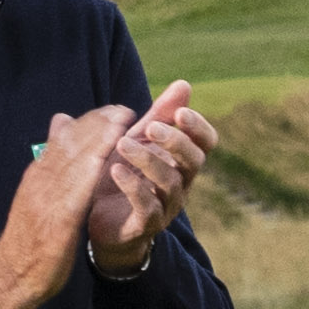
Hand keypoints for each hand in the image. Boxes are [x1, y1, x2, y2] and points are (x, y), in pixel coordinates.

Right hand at [0, 108, 133, 308]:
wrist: (11, 274)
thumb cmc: (29, 238)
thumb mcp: (37, 196)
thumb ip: (49, 166)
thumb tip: (59, 124)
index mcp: (38, 174)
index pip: (65, 138)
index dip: (91, 122)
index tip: (113, 112)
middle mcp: (41, 179)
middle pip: (71, 142)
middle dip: (99, 123)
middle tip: (124, 109)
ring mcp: (47, 197)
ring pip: (74, 158)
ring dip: (99, 137)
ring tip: (122, 121)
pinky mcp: (57, 218)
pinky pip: (76, 188)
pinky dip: (92, 168)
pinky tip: (108, 156)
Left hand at [86, 89, 216, 273]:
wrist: (102, 222)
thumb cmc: (126, 176)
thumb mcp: (140, 142)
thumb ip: (160, 115)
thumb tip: (184, 84)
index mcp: (182, 161)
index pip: (206, 143)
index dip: (198, 127)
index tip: (180, 112)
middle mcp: (181, 184)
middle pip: (194, 161)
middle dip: (176, 141)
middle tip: (150, 126)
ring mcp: (166, 206)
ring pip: (170, 182)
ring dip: (147, 160)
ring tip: (121, 145)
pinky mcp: (145, 224)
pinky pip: (147, 207)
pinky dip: (133, 187)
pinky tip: (115, 171)